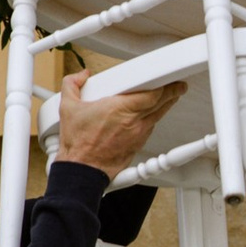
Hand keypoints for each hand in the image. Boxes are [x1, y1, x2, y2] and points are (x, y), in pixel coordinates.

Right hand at [55, 70, 174, 177]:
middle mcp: (133, 122)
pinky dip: (153, 120)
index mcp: (120, 108)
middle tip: (177, 86)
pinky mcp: (137, 146)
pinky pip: (150, 129)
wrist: (82, 170)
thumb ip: (72, 85)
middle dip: (172, 93)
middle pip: (161, 104)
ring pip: (158, 117)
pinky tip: (151, 116)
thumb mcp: (68, 108)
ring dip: (165, 106)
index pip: (153, 94)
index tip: (168, 79)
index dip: (164, 85)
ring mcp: (138, 135)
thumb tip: (80, 76)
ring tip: (170, 97)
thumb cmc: (78, 144)